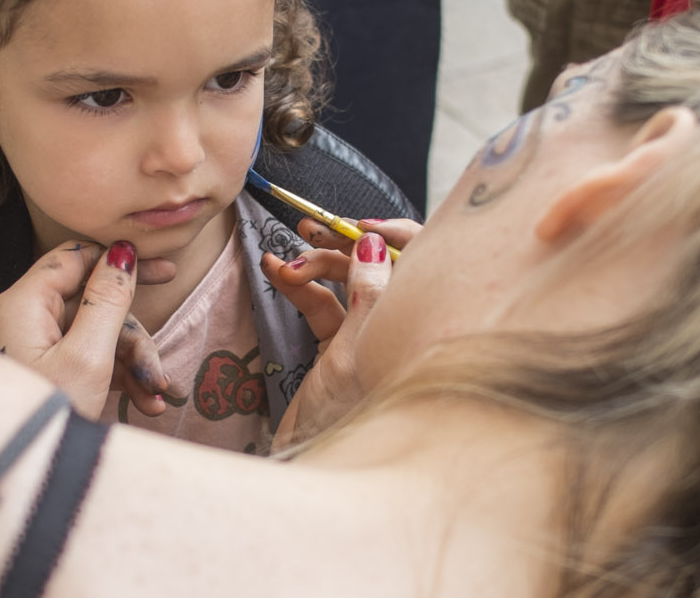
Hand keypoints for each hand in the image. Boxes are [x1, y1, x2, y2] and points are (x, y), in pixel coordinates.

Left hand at [0, 240, 181, 417]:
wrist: (10, 485)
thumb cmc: (42, 423)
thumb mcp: (88, 358)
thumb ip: (108, 300)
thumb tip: (121, 252)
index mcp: (21, 305)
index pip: (76, 259)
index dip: (122, 262)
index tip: (164, 271)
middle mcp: (14, 320)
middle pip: (88, 306)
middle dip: (131, 338)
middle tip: (160, 368)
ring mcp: (18, 348)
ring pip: (86, 337)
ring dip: (126, 365)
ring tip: (152, 398)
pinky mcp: (27, 372)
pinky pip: (72, 360)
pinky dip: (106, 377)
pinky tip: (138, 403)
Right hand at [264, 219, 420, 444]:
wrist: (317, 472)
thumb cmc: (347, 422)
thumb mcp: (354, 353)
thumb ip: (368, 294)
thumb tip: (373, 242)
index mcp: (421, 326)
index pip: (423, 263)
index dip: (395, 235)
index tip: (358, 227)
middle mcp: (401, 326)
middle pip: (381, 264)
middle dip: (342, 244)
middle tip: (310, 232)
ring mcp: (370, 336)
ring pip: (348, 280)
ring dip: (315, 264)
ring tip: (284, 260)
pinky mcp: (341, 347)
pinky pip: (324, 304)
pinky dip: (301, 287)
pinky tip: (276, 273)